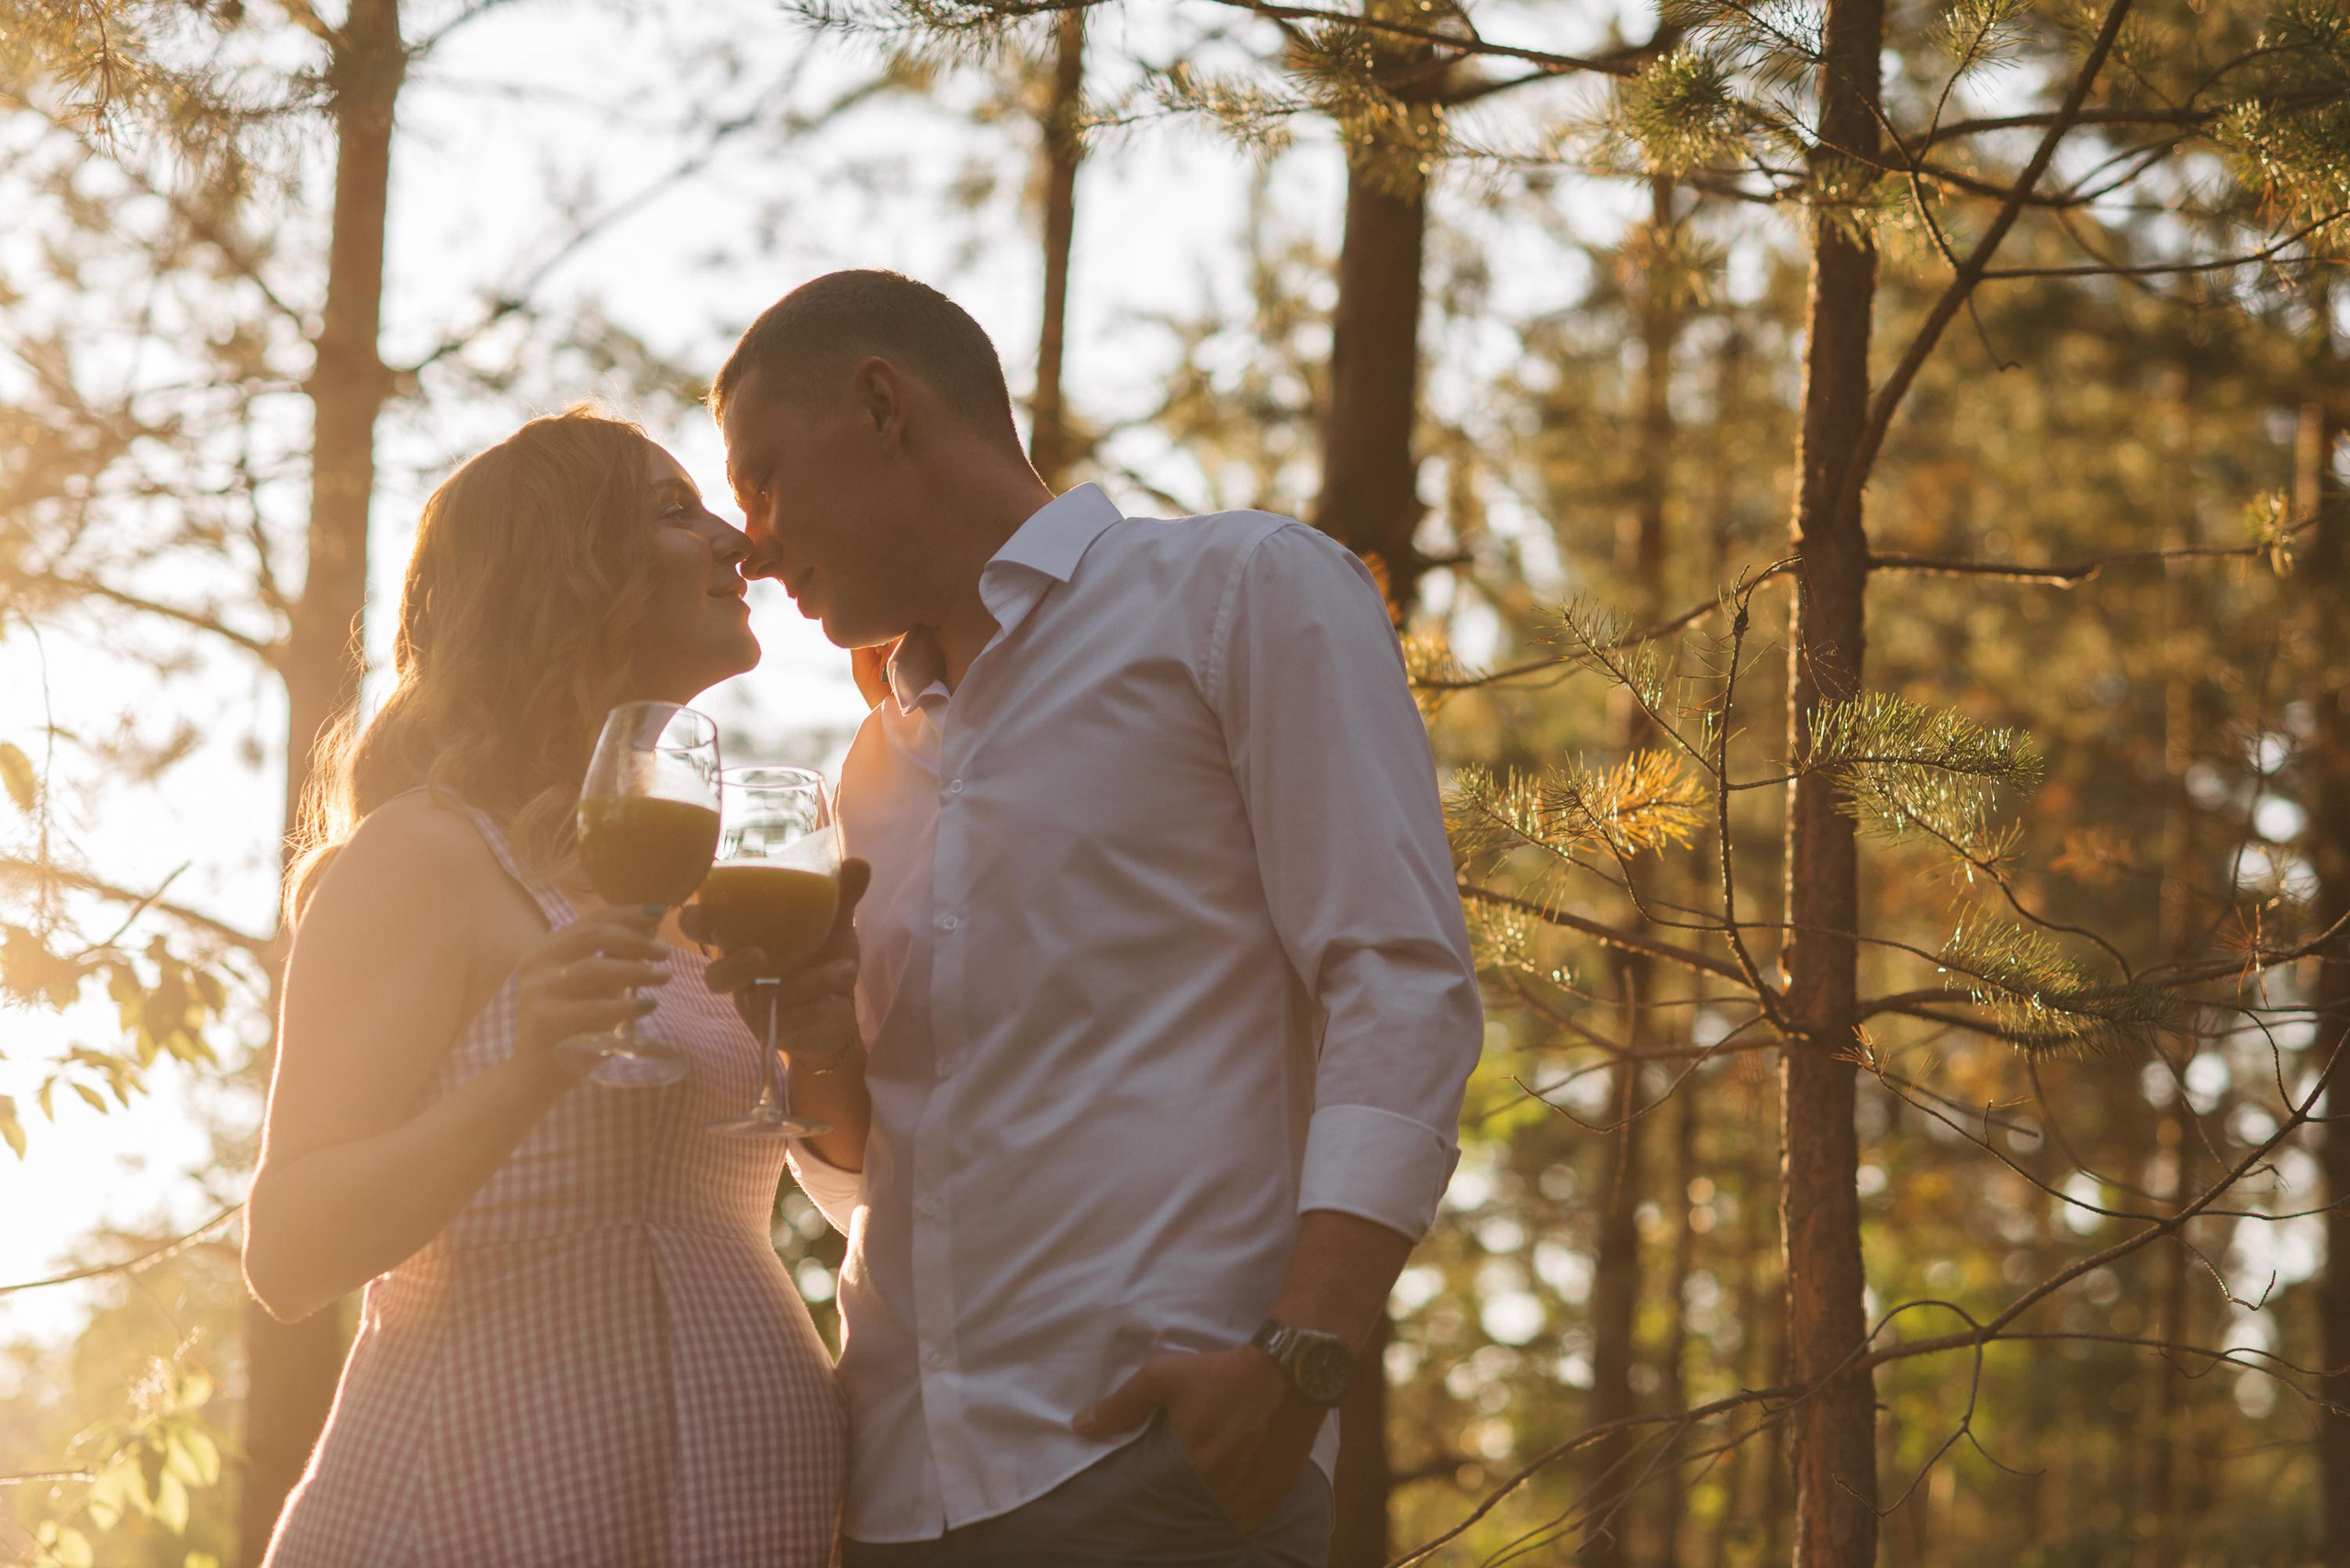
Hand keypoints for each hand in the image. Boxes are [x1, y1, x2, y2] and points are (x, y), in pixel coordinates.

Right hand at [511, 905, 668, 1084]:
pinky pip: (593, 1007)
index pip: (590, 921)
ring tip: (664, 976)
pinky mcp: (545, 1019)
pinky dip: (626, 1005)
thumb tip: (652, 926)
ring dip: (636, 970)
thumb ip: (612, 958)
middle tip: (666, 954)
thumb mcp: (590, 987)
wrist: (535, 1075)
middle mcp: (536, 964)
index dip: (627, 913)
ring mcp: (538, 991)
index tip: (660, 912)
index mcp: (545, 950)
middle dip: (636, 940)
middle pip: (592, 936)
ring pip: (593, 969)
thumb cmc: (571, 1026)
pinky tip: (650, 1005)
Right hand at [684, 857, 869, 1068]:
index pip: (702, 928)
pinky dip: (816, 1006)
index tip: (709, 908)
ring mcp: (754, 1006)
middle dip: (733, 966)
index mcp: (744, 939)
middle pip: (714, 976)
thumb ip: (840, 895)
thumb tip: (858, 862)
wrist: (844, 1008)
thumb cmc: (824, 958)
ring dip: (807, 982)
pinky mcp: (772, 1031)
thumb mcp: (834, 924)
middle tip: (760, 956)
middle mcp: (741, 975)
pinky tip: (834, 999)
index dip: (695, 919)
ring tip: (843, 969)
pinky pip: (786, 1022)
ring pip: (763, 998)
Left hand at [1072, 1346, 1322, 1531]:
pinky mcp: (1276, 1494)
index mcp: (1190, 1466)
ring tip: (1200, 1496)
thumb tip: (1080, 1426)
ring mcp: (1252, 1496)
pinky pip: (1248, 1517)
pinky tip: (1228, 1497)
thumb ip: (1122, 1404)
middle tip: (1174, 1494)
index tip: (1147, 1497)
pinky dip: (1236, 1511)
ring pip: (1220, 1518)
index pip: (1159, 1503)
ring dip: (1208, 1511)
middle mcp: (1221, 1489)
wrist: (1288, 1372)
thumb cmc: (1222, 1373)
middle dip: (1180, 1505)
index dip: (1152, 1503)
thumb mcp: (1164, 1376)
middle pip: (1190, 1512)